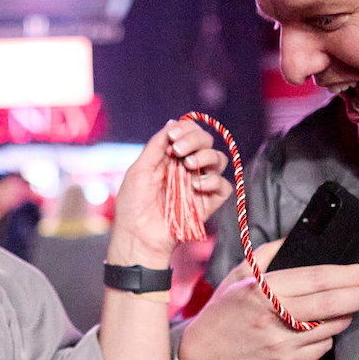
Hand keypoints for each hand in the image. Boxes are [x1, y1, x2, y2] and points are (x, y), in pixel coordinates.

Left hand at [108, 119, 232, 267]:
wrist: (138, 237)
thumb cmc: (133, 206)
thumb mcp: (139, 170)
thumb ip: (157, 145)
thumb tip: (172, 122)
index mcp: (170, 159)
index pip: (188, 134)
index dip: (185, 130)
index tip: (173, 137)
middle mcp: (187, 168)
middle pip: (206, 143)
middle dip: (196, 140)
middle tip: (180, 151)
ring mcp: (199, 185)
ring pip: (219, 160)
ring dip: (206, 157)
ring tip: (189, 166)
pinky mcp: (209, 203)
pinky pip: (224, 186)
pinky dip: (214, 181)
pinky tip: (197, 186)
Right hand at [178, 240, 358, 359]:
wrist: (200, 357)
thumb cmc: (222, 313)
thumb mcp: (238, 275)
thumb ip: (268, 254)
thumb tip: (298, 238)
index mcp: (261, 290)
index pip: (313, 279)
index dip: (344, 274)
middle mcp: (272, 317)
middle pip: (330, 305)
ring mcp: (280, 344)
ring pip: (330, 328)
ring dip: (344, 316)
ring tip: (344, 306)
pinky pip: (320, 348)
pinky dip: (325, 336)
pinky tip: (316, 329)